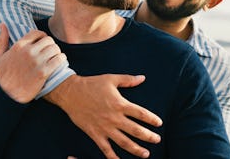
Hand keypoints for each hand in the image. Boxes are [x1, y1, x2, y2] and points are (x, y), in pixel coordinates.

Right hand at [0, 23, 65, 102]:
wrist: (8, 95)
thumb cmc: (4, 76)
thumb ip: (2, 39)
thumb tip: (3, 24)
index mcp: (19, 46)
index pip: (37, 32)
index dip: (42, 37)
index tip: (43, 43)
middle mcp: (28, 52)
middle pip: (49, 40)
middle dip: (50, 45)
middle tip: (50, 51)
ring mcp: (36, 62)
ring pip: (55, 48)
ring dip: (57, 52)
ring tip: (54, 57)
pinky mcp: (43, 72)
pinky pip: (59, 59)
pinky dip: (61, 60)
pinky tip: (59, 63)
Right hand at [45, 74, 162, 158]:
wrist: (71, 93)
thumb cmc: (92, 84)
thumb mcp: (111, 79)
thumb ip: (128, 80)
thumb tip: (142, 78)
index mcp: (120, 104)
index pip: (141, 114)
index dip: (152, 119)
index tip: (159, 123)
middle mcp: (114, 118)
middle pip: (136, 130)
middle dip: (149, 137)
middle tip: (157, 140)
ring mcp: (105, 128)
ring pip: (124, 142)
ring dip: (136, 149)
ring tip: (146, 154)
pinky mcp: (95, 134)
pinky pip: (106, 149)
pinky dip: (113, 157)